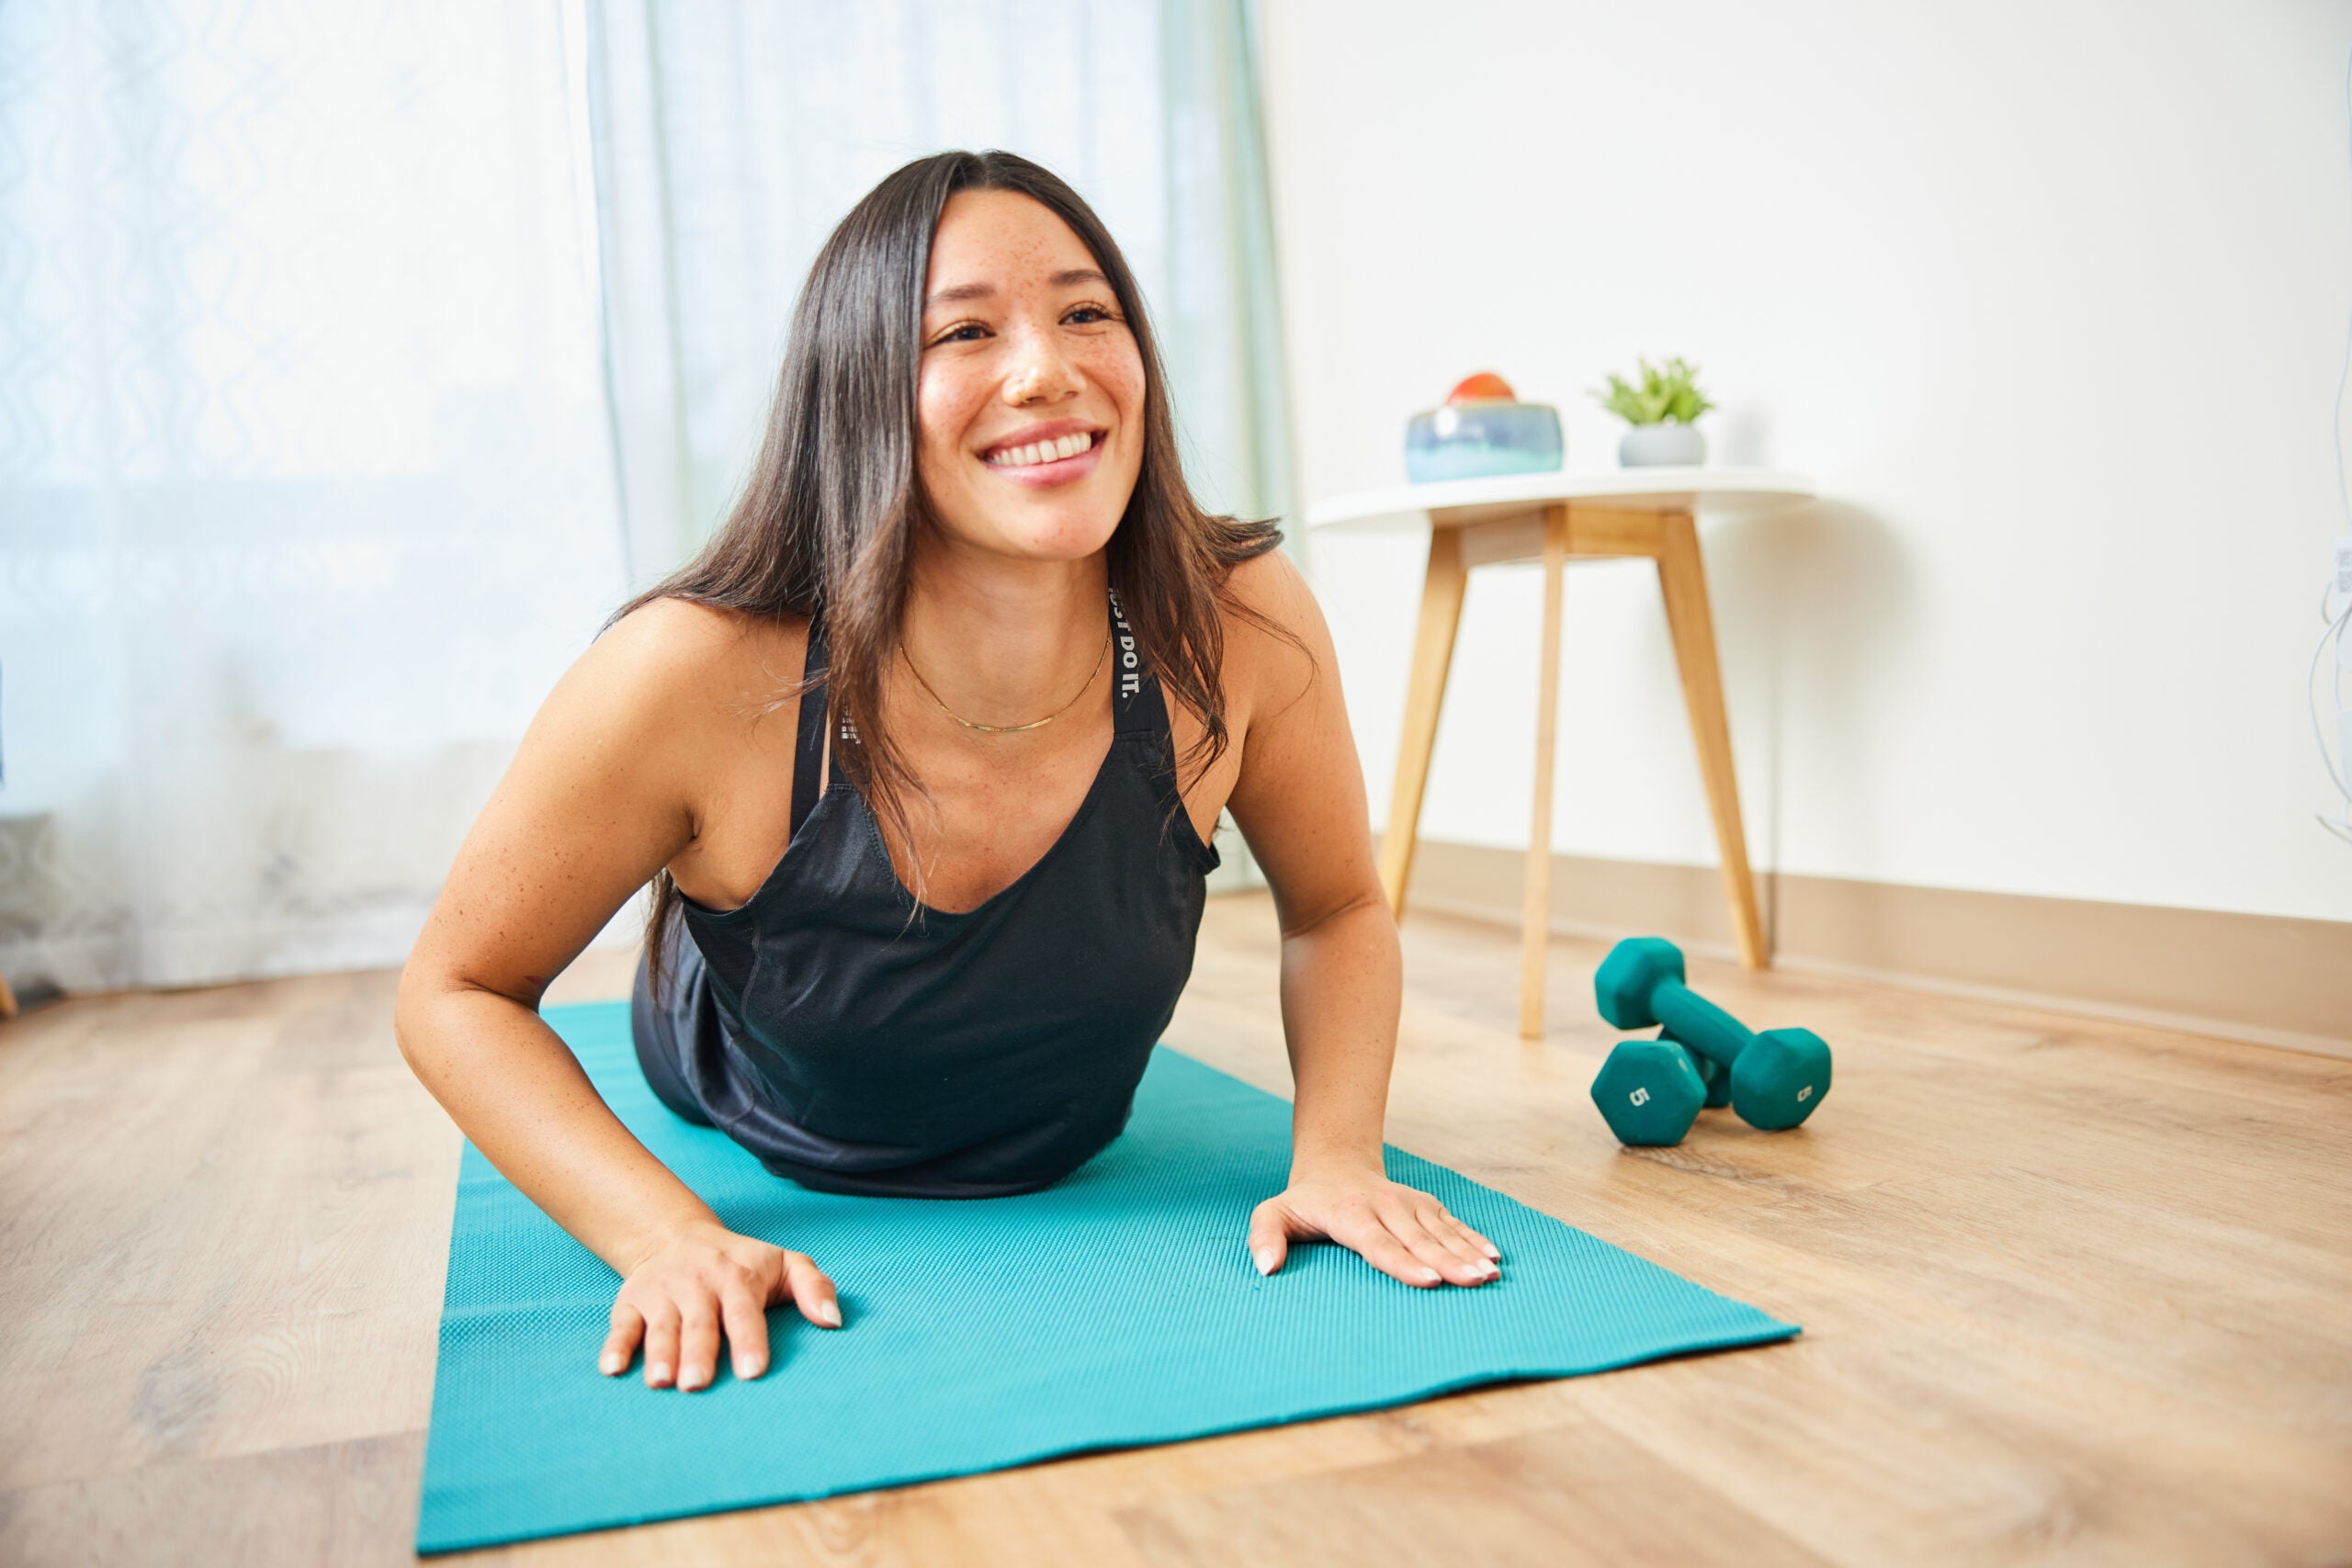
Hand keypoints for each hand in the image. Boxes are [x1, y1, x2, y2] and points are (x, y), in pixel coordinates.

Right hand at [602, 1220, 840, 1389]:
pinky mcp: (631, 1302)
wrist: (676, 1235)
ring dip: (659, 1354)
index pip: (745, 1312)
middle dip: (698, 1353)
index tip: (752, 1372)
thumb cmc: (742, 1262)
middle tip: (697, 1384)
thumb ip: (814, 1288)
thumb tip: (834, 1322)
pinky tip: (612, 1369)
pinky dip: (615, 1346)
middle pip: (699, 1324)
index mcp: (739, 1278)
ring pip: (661, 1327)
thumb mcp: (785, 1263)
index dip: (749, 1341)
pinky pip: (622, 1325)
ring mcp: (663, 1294)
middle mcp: (699, 1285)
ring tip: (660, 1382)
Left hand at [1246, 1167, 1501, 1287]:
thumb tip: (1266, 1269)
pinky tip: (1493, 1256)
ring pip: (1441, 1231)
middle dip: (1449, 1262)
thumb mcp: (1273, 1214)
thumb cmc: (1305, 1202)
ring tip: (1490, 1275)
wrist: (1336, 1164)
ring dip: (1468, 1252)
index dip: (1404, 1263)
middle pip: (1419, 1240)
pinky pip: (1452, 1223)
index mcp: (1350, 1214)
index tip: (1429, 1280)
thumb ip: (1264, 1237)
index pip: (1379, 1244)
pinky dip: (1473, 1238)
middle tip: (1475, 1282)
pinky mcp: (1425, 1205)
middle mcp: (1385, 1207)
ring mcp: (1408, 1204)